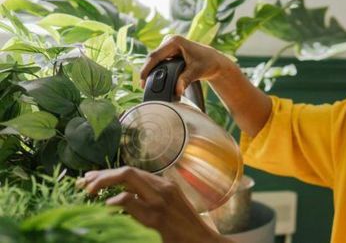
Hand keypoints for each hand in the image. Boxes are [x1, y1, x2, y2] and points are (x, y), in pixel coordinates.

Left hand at [79, 167, 228, 242]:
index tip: (89, 180)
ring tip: (89, 191)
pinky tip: (106, 206)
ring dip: (104, 181)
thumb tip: (121, 197)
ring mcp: (161, 200)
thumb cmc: (182, 228)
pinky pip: (132, 201)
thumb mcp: (167, 206)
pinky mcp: (157, 216)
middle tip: (83, 185)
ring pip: (128, 177)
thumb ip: (148, 198)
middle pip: (127, 171)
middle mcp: (163, 187)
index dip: (107, 174)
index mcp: (163, 184)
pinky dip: (116, 200)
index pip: (131, 172)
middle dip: (102, 175)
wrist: (201, 241)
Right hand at [141, 35, 236, 93]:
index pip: (155, 56)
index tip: (142, 81)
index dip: (147, 69)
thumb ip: (186, 80)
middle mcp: (169, 41)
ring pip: (154, 61)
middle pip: (152, 58)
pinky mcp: (168, 52)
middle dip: (147, 72)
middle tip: (143, 87)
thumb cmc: (208, 63)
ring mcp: (168, 46)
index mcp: (175, 41)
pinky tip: (153, 81)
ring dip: (150, 72)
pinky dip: (156, 71)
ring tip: (147, 86)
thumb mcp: (197, 71)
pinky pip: (158, 62)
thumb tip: (177, 90)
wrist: (214, 61)